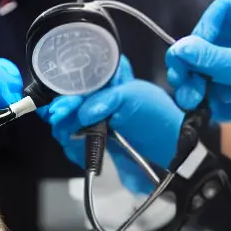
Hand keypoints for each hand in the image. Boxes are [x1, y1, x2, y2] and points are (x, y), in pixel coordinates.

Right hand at [45, 59, 181, 193]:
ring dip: (65, 133)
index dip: (66, 93)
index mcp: (105, 79)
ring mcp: (92, 120)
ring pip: (65, 124)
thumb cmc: (156, 116)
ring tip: (72, 139)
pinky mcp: (93, 140)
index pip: (75, 81)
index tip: (63, 107)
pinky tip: (81, 151)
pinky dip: (74, 148)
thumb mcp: (133, 98)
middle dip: (61, 115)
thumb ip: (105, 100)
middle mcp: (95, 97)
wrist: (168, 147)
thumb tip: (81, 112)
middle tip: (63, 125)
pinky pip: (73, 143)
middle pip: (65, 103)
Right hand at [165, 0, 230, 140]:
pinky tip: (204, 109)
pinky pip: (206, 91)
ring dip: (192, 85)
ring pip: (199, 69)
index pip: (219, 13)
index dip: (203, 29)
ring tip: (192, 100)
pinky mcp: (228, 88)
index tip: (194, 50)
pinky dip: (203, 100)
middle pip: (201, 42)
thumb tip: (179, 49)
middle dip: (188, 62)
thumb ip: (218, 59)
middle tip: (180, 79)